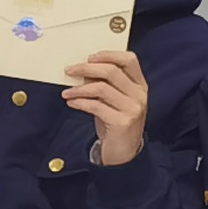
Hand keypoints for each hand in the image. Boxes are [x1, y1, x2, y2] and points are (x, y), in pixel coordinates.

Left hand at [63, 47, 150, 167]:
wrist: (124, 154)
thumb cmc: (116, 123)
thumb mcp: (115, 101)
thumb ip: (105, 84)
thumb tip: (83, 70)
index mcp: (140, 85)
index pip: (129, 59)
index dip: (108, 54)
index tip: (89, 57)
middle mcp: (139, 95)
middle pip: (111, 71)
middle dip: (86, 68)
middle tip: (70, 70)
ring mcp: (132, 109)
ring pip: (101, 88)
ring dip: (79, 88)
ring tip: (67, 92)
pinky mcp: (122, 122)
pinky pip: (95, 106)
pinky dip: (80, 102)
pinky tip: (72, 103)